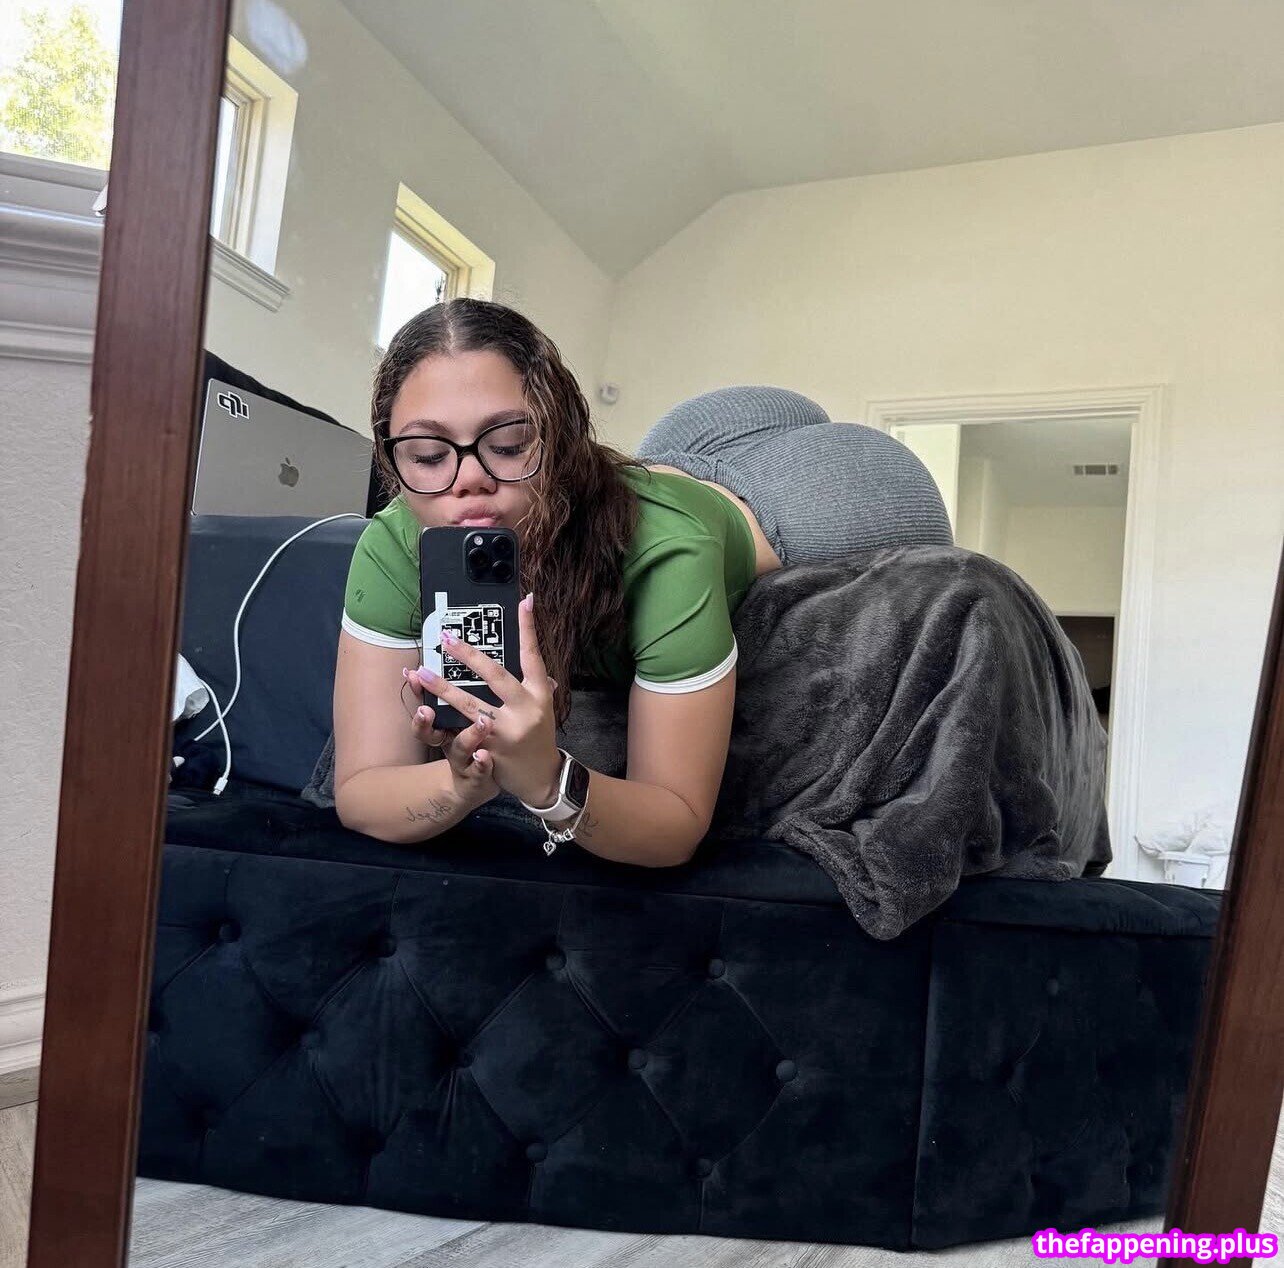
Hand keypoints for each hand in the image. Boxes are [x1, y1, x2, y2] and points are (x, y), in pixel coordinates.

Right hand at [402, 668, 498, 808]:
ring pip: (459, 748)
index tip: (411, 675)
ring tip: (481, 722)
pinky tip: (485, 756)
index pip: (425, 704)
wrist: (477, 783)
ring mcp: (462, 759)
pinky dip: (480, 763)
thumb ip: (463, 690)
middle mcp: (448, 741)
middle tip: (425, 709)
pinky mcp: (477, 775)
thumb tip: (461, 652)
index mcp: (444, 724)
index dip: (416, 692)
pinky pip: (479, 769)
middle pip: (431, 731)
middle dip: (424, 720)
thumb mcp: (465, 715)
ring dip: (467, 735)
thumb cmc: (472, 741)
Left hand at [410, 594, 561, 806]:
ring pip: (470, 705)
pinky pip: (462, 732)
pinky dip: (443, 721)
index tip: (524, 600)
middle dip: (469, 656)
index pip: (534, 656)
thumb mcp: (544, 708)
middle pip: (496, 676)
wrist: (542, 779)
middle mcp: (526, 711)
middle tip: (446, 637)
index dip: (529, 628)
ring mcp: (507, 732)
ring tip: (420, 673)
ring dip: (442, 688)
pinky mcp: (490, 751)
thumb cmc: (539, 737)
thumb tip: (529, 649)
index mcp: (541, 695)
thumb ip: (534, 683)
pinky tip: (425, 712)